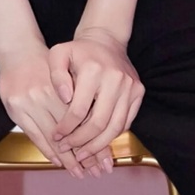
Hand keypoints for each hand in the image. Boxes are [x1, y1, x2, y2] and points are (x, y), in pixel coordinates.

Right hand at [0, 40, 95, 178]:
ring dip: (67, 158)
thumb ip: (78, 93)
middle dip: (84, 153)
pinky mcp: (17, 110)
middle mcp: (46, 95)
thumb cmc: (45, 62)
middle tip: (96, 171)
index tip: (105, 157)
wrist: (18, 49)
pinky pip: (35, 136)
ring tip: (79, 172)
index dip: (94, 139)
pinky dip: (48, 151)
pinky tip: (58, 161)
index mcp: (62, 85)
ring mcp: (30, 103)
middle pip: (70, 131)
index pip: (83, 119)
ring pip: (53, 138)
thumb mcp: (66, 73)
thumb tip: (96, 122)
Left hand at [48, 27, 144, 163]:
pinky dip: (111, 136)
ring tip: (83, 155)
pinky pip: (126, 122)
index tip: (56, 137)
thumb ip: (56, 76)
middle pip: (99, 123)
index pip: (79, 110)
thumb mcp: (58, 54)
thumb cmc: (78, 51)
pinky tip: (97, 142)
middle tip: (68, 151)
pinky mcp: (138, 92)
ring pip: (115, 127)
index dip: (66, 128)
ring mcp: (130, 86)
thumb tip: (65, 99)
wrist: (105, 39)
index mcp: (94, 70)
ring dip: (98, 146)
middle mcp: (115, 78)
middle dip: (81, 142)